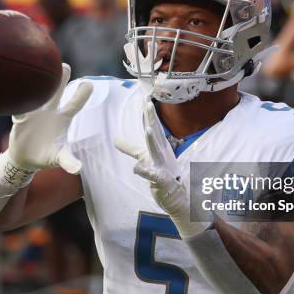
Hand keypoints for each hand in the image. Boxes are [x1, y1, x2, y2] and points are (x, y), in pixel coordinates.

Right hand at [0, 64, 92, 186]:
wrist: (25, 158)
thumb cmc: (46, 155)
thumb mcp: (58, 158)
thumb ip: (68, 161)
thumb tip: (78, 169)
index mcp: (62, 119)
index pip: (74, 104)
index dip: (81, 95)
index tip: (88, 83)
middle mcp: (49, 111)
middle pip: (56, 92)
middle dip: (61, 78)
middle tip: (65, 65)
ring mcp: (34, 113)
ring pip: (36, 94)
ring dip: (37, 84)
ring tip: (36, 67)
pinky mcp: (19, 118)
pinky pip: (17, 106)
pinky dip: (16, 99)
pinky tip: (14, 86)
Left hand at [115, 100, 210, 237]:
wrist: (178, 196)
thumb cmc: (163, 174)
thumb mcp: (145, 159)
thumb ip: (131, 149)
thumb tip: (115, 139)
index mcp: (159, 146)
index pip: (153, 126)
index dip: (148, 113)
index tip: (145, 96)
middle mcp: (162, 153)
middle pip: (155, 132)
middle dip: (151, 118)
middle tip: (148, 102)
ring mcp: (163, 166)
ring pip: (156, 151)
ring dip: (152, 140)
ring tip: (147, 128)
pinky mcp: (162, 180)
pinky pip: (153, 176)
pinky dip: (145, 171)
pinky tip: (136, 168)